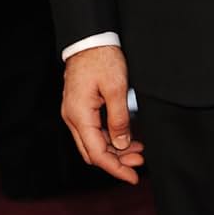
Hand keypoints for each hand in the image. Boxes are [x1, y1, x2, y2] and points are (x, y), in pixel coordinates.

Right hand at [62, 46, 144, 183]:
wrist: (89, 38)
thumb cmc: (102, 58)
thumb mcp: (116, 88)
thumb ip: (119, 119)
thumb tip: (122, 145)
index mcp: (79, 116)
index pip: (97, 153)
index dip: (116, 168)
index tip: (133, 176)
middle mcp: (73, 118)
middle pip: (94, 151)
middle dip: (117, 161)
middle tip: (140, 163)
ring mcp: (75, 113)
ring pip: (94, 142)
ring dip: (115, 149)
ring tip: (138, 151)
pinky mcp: (80, 107)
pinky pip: (94, 130)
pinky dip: (110, 137)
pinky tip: (126, 137)